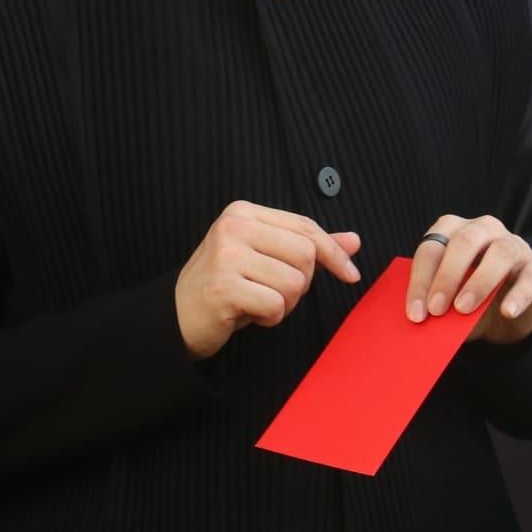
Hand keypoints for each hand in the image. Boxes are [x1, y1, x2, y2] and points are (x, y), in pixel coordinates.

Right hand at [174, 201, 362, 359]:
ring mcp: (226, 256)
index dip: (333, 253)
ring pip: (294, 283)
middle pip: (306, 255)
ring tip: (256, 301)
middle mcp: (233, 227)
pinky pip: (275, 306)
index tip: (350, 275)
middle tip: (271, 290)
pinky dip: (269, 318)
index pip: (306, 227)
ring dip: (284, 303)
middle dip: (300, 283)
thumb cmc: (226, 283)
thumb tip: (353, 240)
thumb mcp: (264, 256)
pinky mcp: (223, 288)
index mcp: (243, 213)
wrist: (178, 314)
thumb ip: (307, 246)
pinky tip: (247, 313)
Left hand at [406, 214, 531, 344]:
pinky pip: (531, 277)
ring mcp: (514, 245)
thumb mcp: (449, 299)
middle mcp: (484, 229)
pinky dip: (518, 295)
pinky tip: (507, 311)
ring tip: (463, 309)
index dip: (421, 278)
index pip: (433, 246)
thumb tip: (419, 319)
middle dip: (447, 276)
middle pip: (465, 241)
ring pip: (500, 252)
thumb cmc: (469, 299)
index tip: (415, 311)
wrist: (506, 313)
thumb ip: (436, 302)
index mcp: (454, 230)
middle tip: (436, 309)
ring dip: (479, 282)